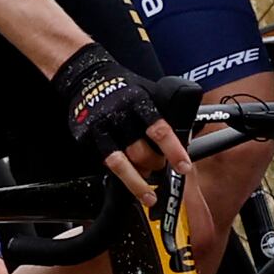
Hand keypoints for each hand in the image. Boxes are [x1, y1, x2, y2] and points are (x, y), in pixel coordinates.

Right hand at [50, 42, 194, 180]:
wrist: (86, 78)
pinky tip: (128, 179)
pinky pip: (105, 163)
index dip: (173, 151)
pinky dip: (120, 174)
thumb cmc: (123, 87)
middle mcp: (119, 116)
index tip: (184, 167)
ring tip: (148, 195)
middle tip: (160, 168)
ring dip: (137, 183)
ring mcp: (100, 129)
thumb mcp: (148, 90)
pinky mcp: (87, 138)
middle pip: (140, 151)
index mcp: (139, 102)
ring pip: (120, 164)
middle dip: (155, 165)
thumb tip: (187, 135)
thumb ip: (163, 112)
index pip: (159, 130)